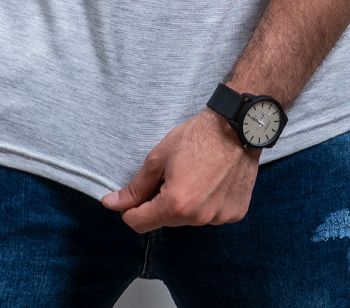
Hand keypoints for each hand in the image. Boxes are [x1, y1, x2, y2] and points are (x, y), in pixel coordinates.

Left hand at [101, 108, 260, 231]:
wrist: (237, 126)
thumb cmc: (197, 137)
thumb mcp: (158, 158)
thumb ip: (136, 187)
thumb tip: (112, 204)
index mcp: (176, 204)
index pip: (139, 223)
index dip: (130, 210)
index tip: (133, 198)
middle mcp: (198, 217)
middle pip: (165, 220)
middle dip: (161, 201)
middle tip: (172, 173)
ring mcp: (219, 218)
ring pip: (189, 218)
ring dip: (186, 203)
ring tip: (196, 174)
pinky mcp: (235, 213)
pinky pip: (212, 215)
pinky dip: (208, 202)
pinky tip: (213, 180)